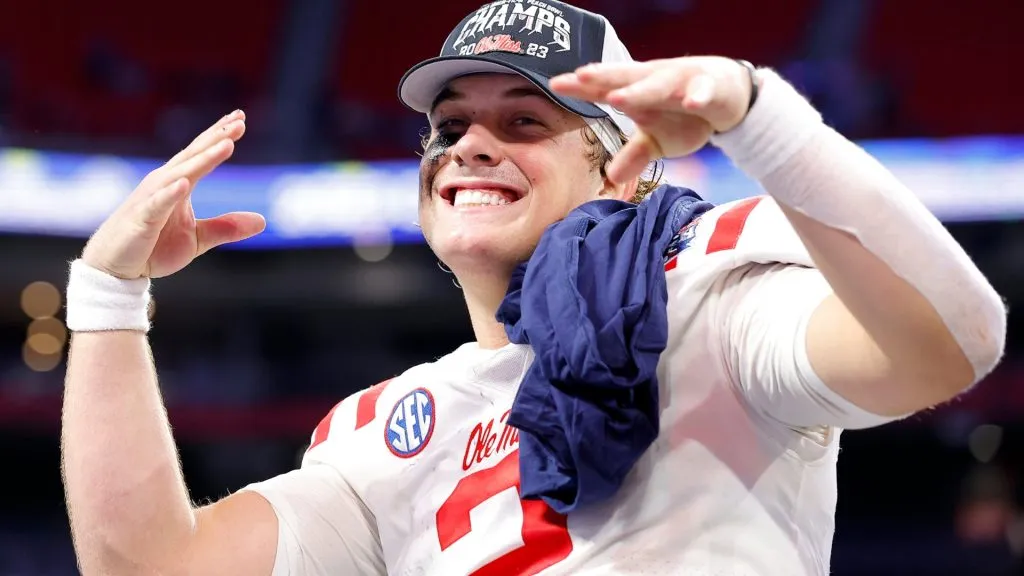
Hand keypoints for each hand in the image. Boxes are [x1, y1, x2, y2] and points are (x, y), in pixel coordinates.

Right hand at [81, 110, 265, 279]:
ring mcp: (151, 199)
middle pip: (194, 156)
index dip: (220, 136)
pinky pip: (157, 204)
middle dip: (217, 138)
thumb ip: (227, 227)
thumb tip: (263, 221)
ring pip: (181, 174)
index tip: (241, 118)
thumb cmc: (153, 248)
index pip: (201, 154)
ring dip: (203, 159)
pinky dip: (170, 193)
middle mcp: (164, 184)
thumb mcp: (198, 238)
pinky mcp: (141, 219)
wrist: (115, 268)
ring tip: (226, 144)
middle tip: (240, 121)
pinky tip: (185, 184)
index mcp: (178, 184)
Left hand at [550, 56, 753, 184]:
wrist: (726, 93)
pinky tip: (692, 102)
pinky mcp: (708, 86)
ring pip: (658, 84)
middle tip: (579, 77)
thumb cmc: (683, 113)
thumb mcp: (657, 139)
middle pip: (625, 77)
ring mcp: (681, 81)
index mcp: (636, 91)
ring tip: (618, 98)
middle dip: (603, 76)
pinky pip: (702, 91)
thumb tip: (612, 178)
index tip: (555, 84)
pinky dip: (698, 96)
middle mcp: (653, 81)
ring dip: (639, 90)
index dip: (581, 87)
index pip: (604, 88)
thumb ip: (635, 155)